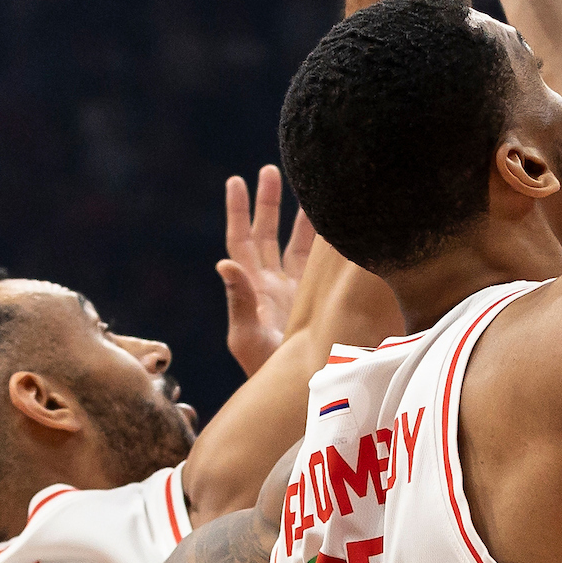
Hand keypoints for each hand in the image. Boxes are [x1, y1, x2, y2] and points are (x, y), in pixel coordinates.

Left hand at [220, 164, 314, 375]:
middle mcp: (272, 283)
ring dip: (302, 217)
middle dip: (269, 203)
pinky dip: (326, 242)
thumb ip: (239, 301)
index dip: (238, 211)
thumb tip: (223, 264)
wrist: (297, 393)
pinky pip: (320, 264)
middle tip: (272, 169)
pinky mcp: (316, 298)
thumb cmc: (266, 371)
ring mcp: (295, 290)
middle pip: (268, 234)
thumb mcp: (247, 337)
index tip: (236, 181)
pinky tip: (338, 222)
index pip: (242, 241)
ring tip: (311, 188)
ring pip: (297, 245)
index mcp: (252, 288)